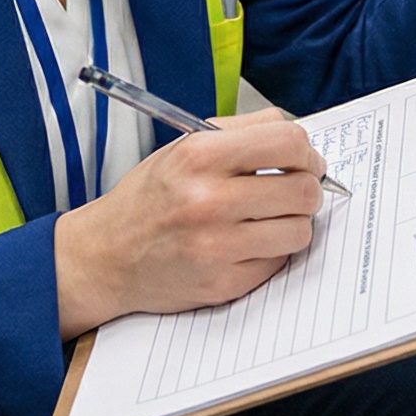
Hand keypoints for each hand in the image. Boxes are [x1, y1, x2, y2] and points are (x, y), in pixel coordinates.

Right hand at [54, 109, 326, 337]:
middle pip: (302, 189)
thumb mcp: (184, 147)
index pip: (287, 142)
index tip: (304, 161)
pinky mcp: (223, 284)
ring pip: (299, 230)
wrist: (108, 255)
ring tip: (272, 218)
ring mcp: (216, 246)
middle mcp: (207, 200)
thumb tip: (297, 137)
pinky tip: (249, 243)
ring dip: (293, 223)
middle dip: (308, 189)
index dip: (305, 152)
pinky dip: (272, 251)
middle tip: (295, 191)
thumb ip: (242, 131)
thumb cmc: (151, 197)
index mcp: (199, 155)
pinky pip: (278, 262)